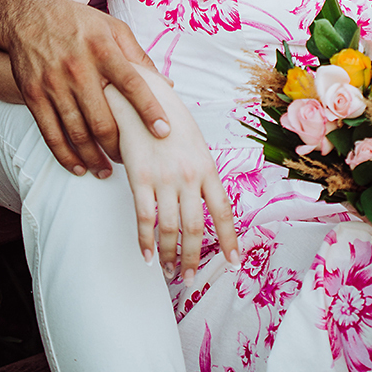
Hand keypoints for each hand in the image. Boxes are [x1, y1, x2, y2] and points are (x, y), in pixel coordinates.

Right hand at [2, 0, 170, 177]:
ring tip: (107, 169)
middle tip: (131, 159)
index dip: (149, 109)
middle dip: (120, 146)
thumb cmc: (77, 21)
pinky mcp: (34, 96)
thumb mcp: (113, 27)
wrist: (26, 15)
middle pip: (103, 120)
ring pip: (77, 133)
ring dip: (94, 158)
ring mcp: (53, 84)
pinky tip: (79, 166)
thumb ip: (139, 56)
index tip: (163, 131)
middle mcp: (79, 68)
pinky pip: (51, 134)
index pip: (132, 84)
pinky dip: (66, 156)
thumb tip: (166, 85)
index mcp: (103, 49)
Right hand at [106, 70, 238, 280]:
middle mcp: (189, 174)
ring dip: (171, 255)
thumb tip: (202, 191)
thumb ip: (199, 166)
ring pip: (171, 228)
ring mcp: (164, 177)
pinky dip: (145, 241)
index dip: (229, 240)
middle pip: (197, 227)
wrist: (140, 92)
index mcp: (207, 166)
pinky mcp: (139, 177)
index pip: (223, 211)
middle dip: (195, 258)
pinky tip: (146, 255)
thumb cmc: (166, 114)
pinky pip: (145, 218)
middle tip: (190, 279)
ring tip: (170, 272)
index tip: (233, 264)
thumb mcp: (192, 138)